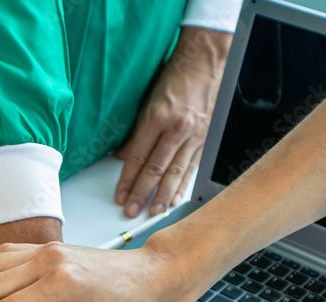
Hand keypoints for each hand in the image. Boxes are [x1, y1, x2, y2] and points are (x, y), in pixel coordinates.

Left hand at [115, 28, 230, 217]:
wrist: (205, 64)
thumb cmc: (174, 78)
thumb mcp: (147, 101)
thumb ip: (136, 133)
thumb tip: (123, 157)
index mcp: (157, 117)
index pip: (138, 157)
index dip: (127, 179)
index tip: (120, 195)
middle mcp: (177, 129)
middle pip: (156, 169)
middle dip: (142, 193)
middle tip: (132, 211)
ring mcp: (194, 136)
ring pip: (175, 173)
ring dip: (163, 196)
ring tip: (153, 212)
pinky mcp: (205, 139)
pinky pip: (192, 168)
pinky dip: (183, 186)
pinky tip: (176, 199)